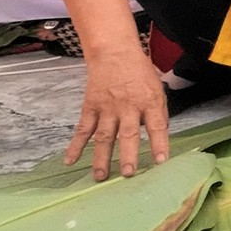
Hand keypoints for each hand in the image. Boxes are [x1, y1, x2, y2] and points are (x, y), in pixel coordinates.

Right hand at [66, 52, 169, 179]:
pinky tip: (69, 160)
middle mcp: (128, 106)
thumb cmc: (140, 74)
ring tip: (100, 176)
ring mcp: (107, 108)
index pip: (157, 126)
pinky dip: (74, 145)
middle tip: (128, 174)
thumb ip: (158, 114)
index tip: (161, 162)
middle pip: (128, 134)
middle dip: (128, 155)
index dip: (160, 144)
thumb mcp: (157, 90)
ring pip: (103, 136)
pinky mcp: (90, 107)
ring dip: (101, 157)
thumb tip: (159, 138)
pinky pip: (82, 129)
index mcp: (149, 102)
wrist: (114, 53)